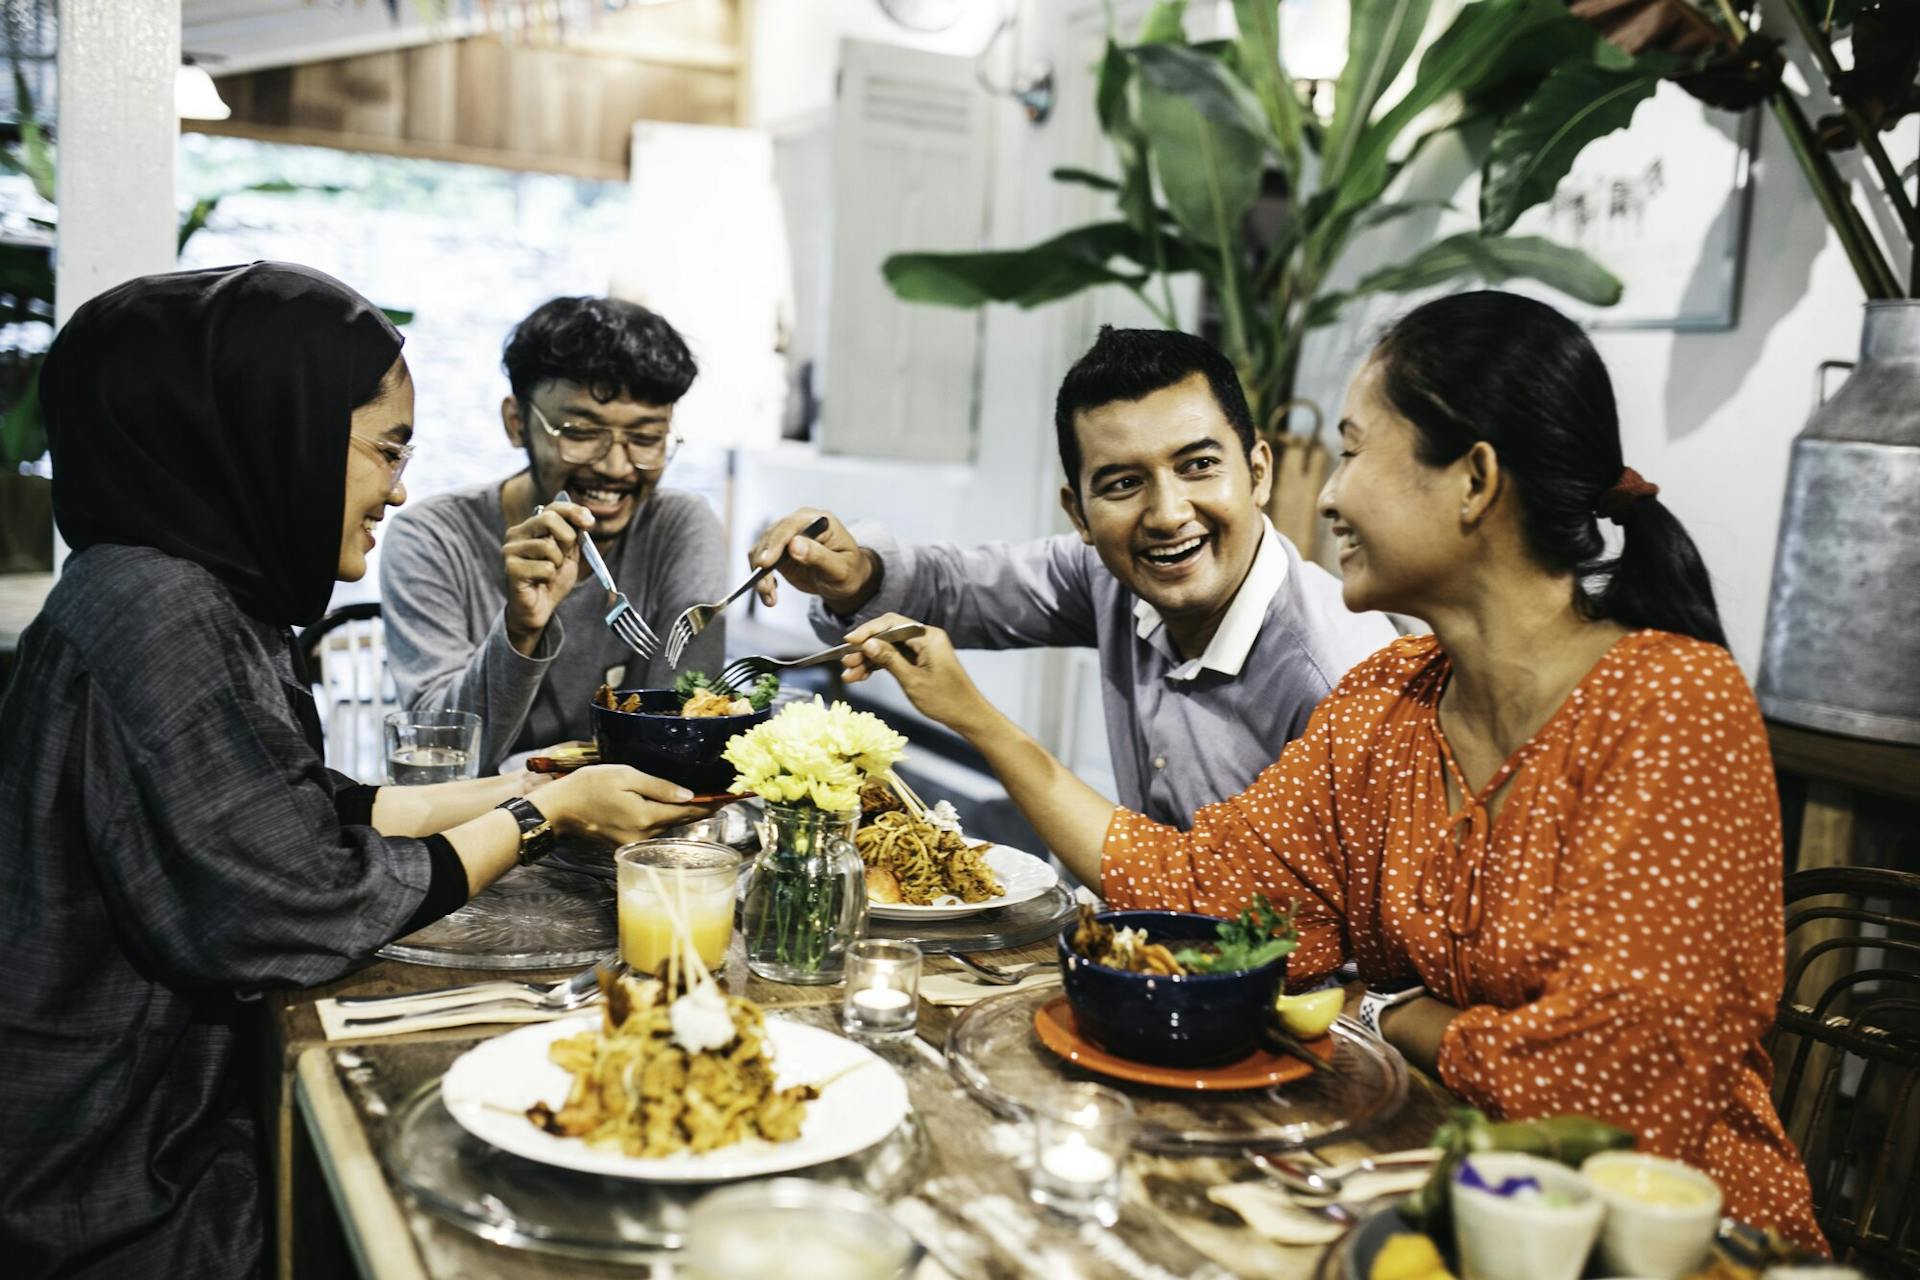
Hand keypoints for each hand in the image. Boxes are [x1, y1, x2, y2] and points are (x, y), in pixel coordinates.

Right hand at [503, 501, 592, 655]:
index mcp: (530, 527)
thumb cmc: (551, 580)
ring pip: (549, 547)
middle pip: (549, 519)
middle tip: (565, 556)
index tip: (589, 522)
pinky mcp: (510, 568)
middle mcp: (516, 534)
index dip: (573, 511)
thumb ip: (574, 535)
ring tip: (548, 573)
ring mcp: (510, 550)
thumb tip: (585, 518)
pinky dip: (549, 578)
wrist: (539, 609)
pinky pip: (545, 568)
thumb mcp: (568, 554)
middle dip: (567, 538)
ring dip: (557, 564)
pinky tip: (539, 583)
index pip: (553, 508)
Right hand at [534, 764, 713, 844]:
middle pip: (680, 820)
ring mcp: (634, 841)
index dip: (711, 804)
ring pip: (667, 825)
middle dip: (701, 809)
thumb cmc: (589, 786)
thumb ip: (659, 786)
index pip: (688, 812)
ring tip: (704, 799)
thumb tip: (690, 795)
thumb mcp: (626, 776)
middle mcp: (644, 835)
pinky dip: (666, 818)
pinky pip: (653, 829)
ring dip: (684, 814)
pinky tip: (674, 807)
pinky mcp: (625, 842)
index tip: (731, 798)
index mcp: (646, 817)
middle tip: (723, 796)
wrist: (559, 809)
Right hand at [747, 507, 877, 612]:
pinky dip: (761, 579)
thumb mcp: (841, 568)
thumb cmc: (849, 570)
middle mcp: (799, 523)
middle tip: (764, 588)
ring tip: (768, 596)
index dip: (776, 543)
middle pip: (771, 537)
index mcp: (818, 520)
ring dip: (760, 575)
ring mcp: (786, 537)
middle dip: (763, 562)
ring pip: (761, 550)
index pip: (791, 526)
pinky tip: (770, 595)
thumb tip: (794, 545)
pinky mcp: (777, 552)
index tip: (766, 563)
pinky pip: (761, 563)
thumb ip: (820, 556)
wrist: (845, 578)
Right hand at [840, 613, 990, 732]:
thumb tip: (867, 643)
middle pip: (888, 636)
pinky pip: (895, 658)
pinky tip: (861, 676)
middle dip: (865, 649)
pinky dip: (879, 667)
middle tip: (846, 662)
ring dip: (869, 660)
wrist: (967, 715)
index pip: (892, 625)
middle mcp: (926, 638)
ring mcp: (923, 649)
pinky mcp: (920, 660)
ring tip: (849, 674)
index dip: (868, 631)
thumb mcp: (912, 680)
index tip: (849, 642)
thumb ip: (889, 659)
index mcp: (928, 636)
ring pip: (888, 648)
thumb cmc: (945, 700)